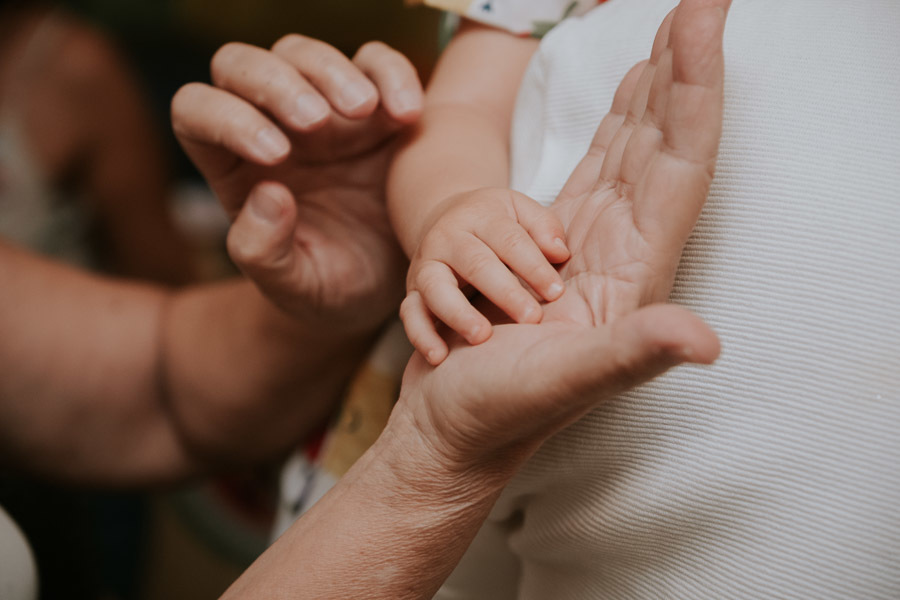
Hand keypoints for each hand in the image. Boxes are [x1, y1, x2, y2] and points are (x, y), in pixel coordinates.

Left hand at [171, 37, 423, 332]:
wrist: (397, 285)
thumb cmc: (334, 289)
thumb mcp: (297, 288)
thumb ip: (266, 253)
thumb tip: (266, 194)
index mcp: (234, 168)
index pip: (197, 112)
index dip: (225, 119)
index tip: (277, 156)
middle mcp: (271, 127)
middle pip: (241, 67)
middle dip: (275, 84)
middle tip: (318, 121)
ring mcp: (324, 111)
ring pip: (302, 54)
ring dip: (330, 71)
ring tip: (366, 112)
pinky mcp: (377, 106)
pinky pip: (376, 62)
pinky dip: (392, 74)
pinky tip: (408, 115)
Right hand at [397, 0, 729, 468]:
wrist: (454, 432)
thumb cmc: (499, 415)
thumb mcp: (560, 385)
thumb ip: (629, 356)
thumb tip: (702, 340)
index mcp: (632, 274)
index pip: (679, 168)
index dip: (695, 92)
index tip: (701, 19)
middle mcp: (622, 255)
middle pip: (663, 148)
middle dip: (681, 74)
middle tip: (698, 6)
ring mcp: (591, 249)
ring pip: (633, 156)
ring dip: (653, 98)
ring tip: (668, 44)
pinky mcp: (557, 250)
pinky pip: (597, 175)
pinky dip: (615, 132)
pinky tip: (624, 109)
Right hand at [401, 188, 569, 364]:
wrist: (442, 219)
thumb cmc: (494, 222)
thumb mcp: (520, 210)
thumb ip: (544, 227)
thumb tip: (560, 252)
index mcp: (479, 216)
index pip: (509, 240)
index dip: (533, 267)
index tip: (557, 293)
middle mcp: (447, 238)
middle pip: (475, 263)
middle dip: (504, 292)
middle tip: (532, 319)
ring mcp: (426, 265)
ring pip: (436, 288)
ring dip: (458, 314)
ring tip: (483, 337)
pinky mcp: (412, 291)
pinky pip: (410, 313)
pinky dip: (421, 335)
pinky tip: (438, 357)